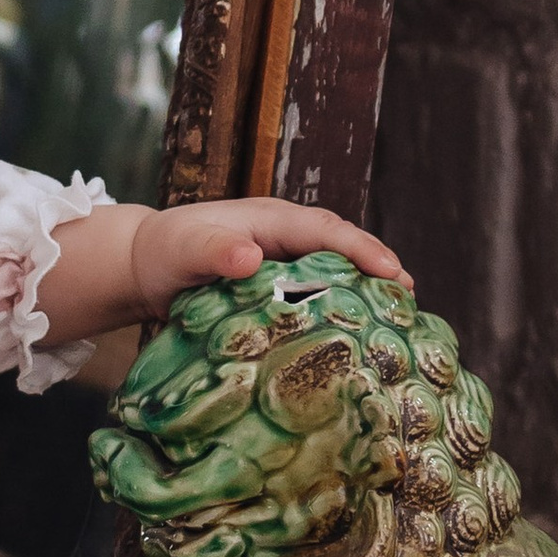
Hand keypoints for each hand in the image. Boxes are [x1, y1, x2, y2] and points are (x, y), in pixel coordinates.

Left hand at [46, 198, 405, 344]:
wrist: (147, 266)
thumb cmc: (166, 251)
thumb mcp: (184, 248)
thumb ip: (214, 249)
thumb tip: (251, 256)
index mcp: (271, 220)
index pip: (326, 230)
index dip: (362, 249)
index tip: (392, 272)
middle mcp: (286, 237)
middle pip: (342, 249)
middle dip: (378, 268)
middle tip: (411, 300)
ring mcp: (286, 262)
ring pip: (335, 272)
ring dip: (367, 291)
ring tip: (399, 320)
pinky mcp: (280, 287)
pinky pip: (318, 294)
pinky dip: (342, 309)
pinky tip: (358, 336)